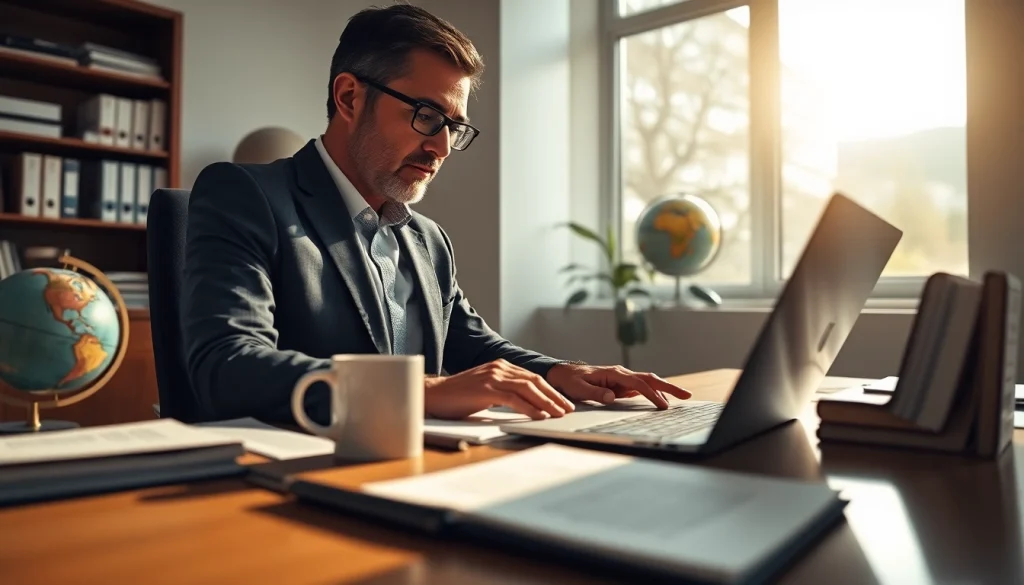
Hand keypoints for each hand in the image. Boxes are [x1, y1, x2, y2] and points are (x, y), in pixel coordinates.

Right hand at [424, 359, 575, 419]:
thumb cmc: (458, 397)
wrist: (434, 395)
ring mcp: (492, 377)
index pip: (532, 378)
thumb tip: (527, 405)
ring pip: (527, 388)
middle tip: (567, 409)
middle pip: (534, 381)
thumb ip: (505, 393)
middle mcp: (499, 368)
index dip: (550, 390)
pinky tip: (539, 416)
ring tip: (558, 414)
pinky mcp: (486, 389)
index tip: (563, 402)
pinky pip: (513, 399)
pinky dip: (529, 408)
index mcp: (501, 366)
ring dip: (546, 402)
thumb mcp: (486, 391)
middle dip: (553, 396)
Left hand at [546, 363, 690, 409]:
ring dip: (665, 390)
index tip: (663, 406)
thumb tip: (612, 397)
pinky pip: (641, 388)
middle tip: (687, 395)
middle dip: (669, 387)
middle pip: (650, 379)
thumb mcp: (579, 389)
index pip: (639, 384)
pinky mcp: (621, 385)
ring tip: (681, 398)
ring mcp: (622, 379)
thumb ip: (595, 393)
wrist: (563, 374)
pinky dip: (654, 393)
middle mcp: (621, 374)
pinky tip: (662, 401)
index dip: (652, 394)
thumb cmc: (571, 381)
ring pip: (648, 382)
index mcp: (614, 373)